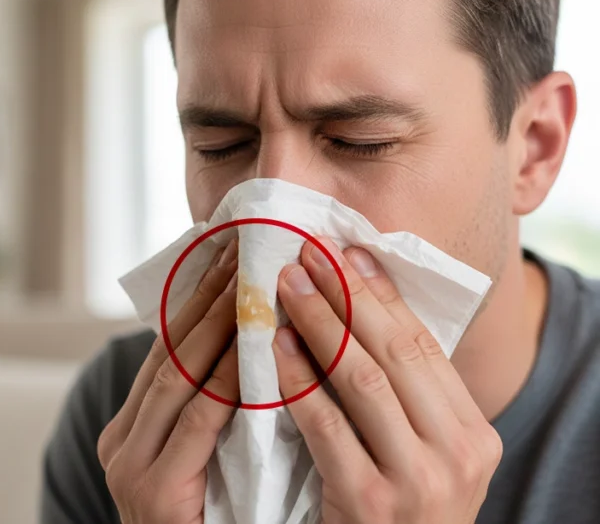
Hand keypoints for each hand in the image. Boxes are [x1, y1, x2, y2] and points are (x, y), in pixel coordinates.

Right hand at [98, 238, 240, 523]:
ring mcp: (131, 467)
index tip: (228, 254)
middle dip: (207, 299)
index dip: (197, 301)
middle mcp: (121, 442)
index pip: (165, 352)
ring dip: (217, 325)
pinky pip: (200, 421)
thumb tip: (252, 352)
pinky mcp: (154, 491)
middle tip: (241, 247)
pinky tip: (256, 345)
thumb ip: (212, 416)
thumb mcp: (197, 464)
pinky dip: (228, 379)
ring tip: (250, 278)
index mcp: (129, 431)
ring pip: (179, 377)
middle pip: (169, 354)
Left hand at [273, 240, 502, 523]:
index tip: (350, 253)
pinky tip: (275, 347)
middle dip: (349, 297)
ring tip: (286, 287)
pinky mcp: (368, 502)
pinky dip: (299, 380)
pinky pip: (326, 425)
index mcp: (474, 435)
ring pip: (363, 381)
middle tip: (309, 255)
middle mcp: (457, 454)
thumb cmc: (397, 514)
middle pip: (397, 354)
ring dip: (321, 325)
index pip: (425, 347)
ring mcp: (416, 480)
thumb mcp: (422, 457)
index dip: (384, 295)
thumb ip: (404, 401)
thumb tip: (360, 313)